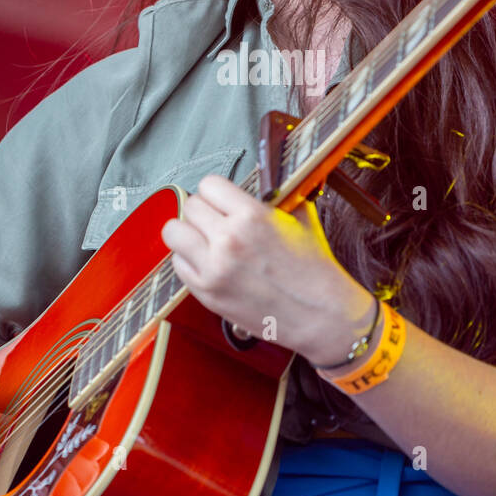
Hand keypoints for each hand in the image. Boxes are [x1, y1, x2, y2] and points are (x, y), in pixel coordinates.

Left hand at [160, 174, 376, 364]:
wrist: (320, 316)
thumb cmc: (314, 269)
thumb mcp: (301, 217)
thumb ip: (276, 195)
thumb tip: (264, 179)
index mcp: (252, 216)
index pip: (209, 185)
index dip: (217, 193)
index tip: (222, 201)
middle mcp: (228, 240)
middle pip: (190, 206)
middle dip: (203, 211)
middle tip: (216, 222)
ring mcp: (214, 268)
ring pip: (174, 233)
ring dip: (187, 233)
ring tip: (203, 239)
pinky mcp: (207, 293)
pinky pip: (178, 264)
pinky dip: (188, 260)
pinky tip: (207, 262)